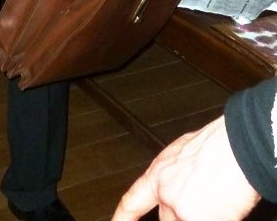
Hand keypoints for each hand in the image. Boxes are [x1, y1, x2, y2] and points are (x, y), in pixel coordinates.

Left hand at [111, 116, 259, 220]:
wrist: (236, 148)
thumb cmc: (218, 145)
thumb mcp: (184, 153)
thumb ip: (177, 173)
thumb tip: (183, 185)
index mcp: (159, 173)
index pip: (133, 201)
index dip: (122, 217)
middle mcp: (165, 193)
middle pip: (167, 218)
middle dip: (183, 214)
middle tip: (202, 200)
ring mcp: (181, 210)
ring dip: (202, 214)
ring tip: (218, 197)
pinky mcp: (199, 220)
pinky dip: (220, 217)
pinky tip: (227, 204)